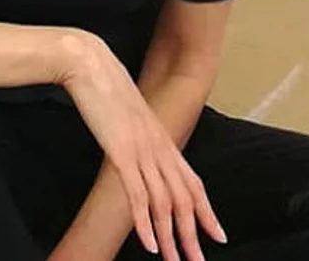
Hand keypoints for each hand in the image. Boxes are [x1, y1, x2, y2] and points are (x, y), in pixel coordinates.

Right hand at [55, 32, 226, 260]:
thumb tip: (139, 154)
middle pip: (184, 199)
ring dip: (171, 237)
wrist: (91, 65)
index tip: (217, 235)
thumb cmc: (106, 88)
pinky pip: (139, 195)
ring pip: (165, 203)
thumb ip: (140, 137)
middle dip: (193, 234)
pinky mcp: (122, 154)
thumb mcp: (130, 117)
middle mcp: (159, 148)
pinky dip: (145, 223)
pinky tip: (149, 244)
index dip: (207, 211)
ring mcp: (142, 152)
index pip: (193, 182)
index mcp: (163, 140)